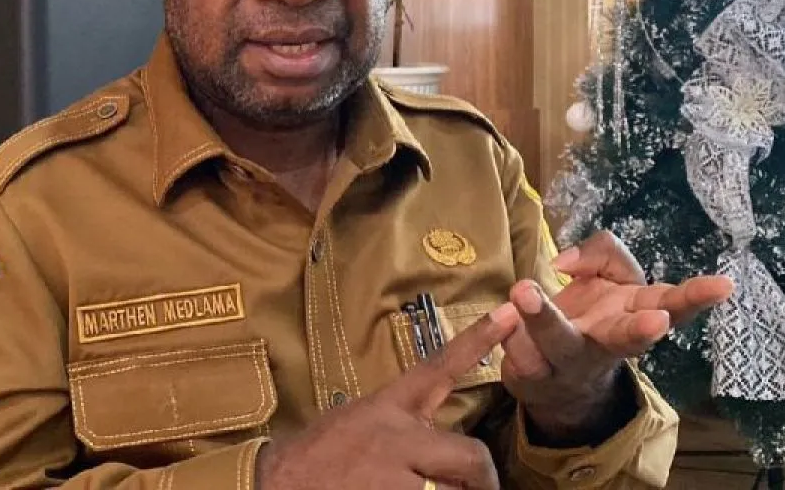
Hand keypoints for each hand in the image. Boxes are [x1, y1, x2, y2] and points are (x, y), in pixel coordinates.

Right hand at [256, 303, 519, 489]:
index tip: (509, 313)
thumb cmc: (316, 459)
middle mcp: (397, 438)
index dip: (477, 341)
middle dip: (480, 480)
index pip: (438, 367)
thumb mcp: (358, 423)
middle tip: (477, 489)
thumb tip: (440, 449)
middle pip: (472, 456)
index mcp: (388, 408)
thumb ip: (401, 428)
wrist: (275, 484)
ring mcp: (396, 476)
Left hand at [500, 231, 733, 444]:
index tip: (723, 286)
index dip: (696, 296)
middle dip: (640, 331)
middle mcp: (609, 344)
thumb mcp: (609, 275)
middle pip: (627, 340)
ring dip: (542, 319)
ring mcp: (571, 364)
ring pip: (558, 343)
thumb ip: (601, 253)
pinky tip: (503, 324)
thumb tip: (565, 263)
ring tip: (524, 290)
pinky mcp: (533, 377)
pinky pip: (517, 353)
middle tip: (655, 323)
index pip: (673, 303)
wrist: (555, 378)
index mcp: (635, 313)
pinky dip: (508, 336)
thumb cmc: (593, 314)